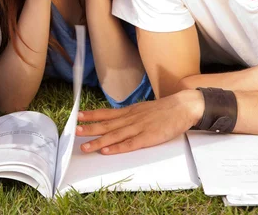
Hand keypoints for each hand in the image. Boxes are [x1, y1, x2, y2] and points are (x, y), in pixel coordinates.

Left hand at [76, 90, 203, 154]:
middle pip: (107, 125)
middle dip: (90, 129)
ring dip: (99, 142)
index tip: (77, 116)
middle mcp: (130, 119)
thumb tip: (115, 118)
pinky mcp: (148, 138)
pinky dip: (118, 148)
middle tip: (75, 132)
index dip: (91, 115)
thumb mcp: (142, 109)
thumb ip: (129, 114)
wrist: (183, 107)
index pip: (106, 113)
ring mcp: (139, 128)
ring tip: (85, 147)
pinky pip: (130, 144)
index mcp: (129, 111)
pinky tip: (107, 151)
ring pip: (115, 136)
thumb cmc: (163, 110)